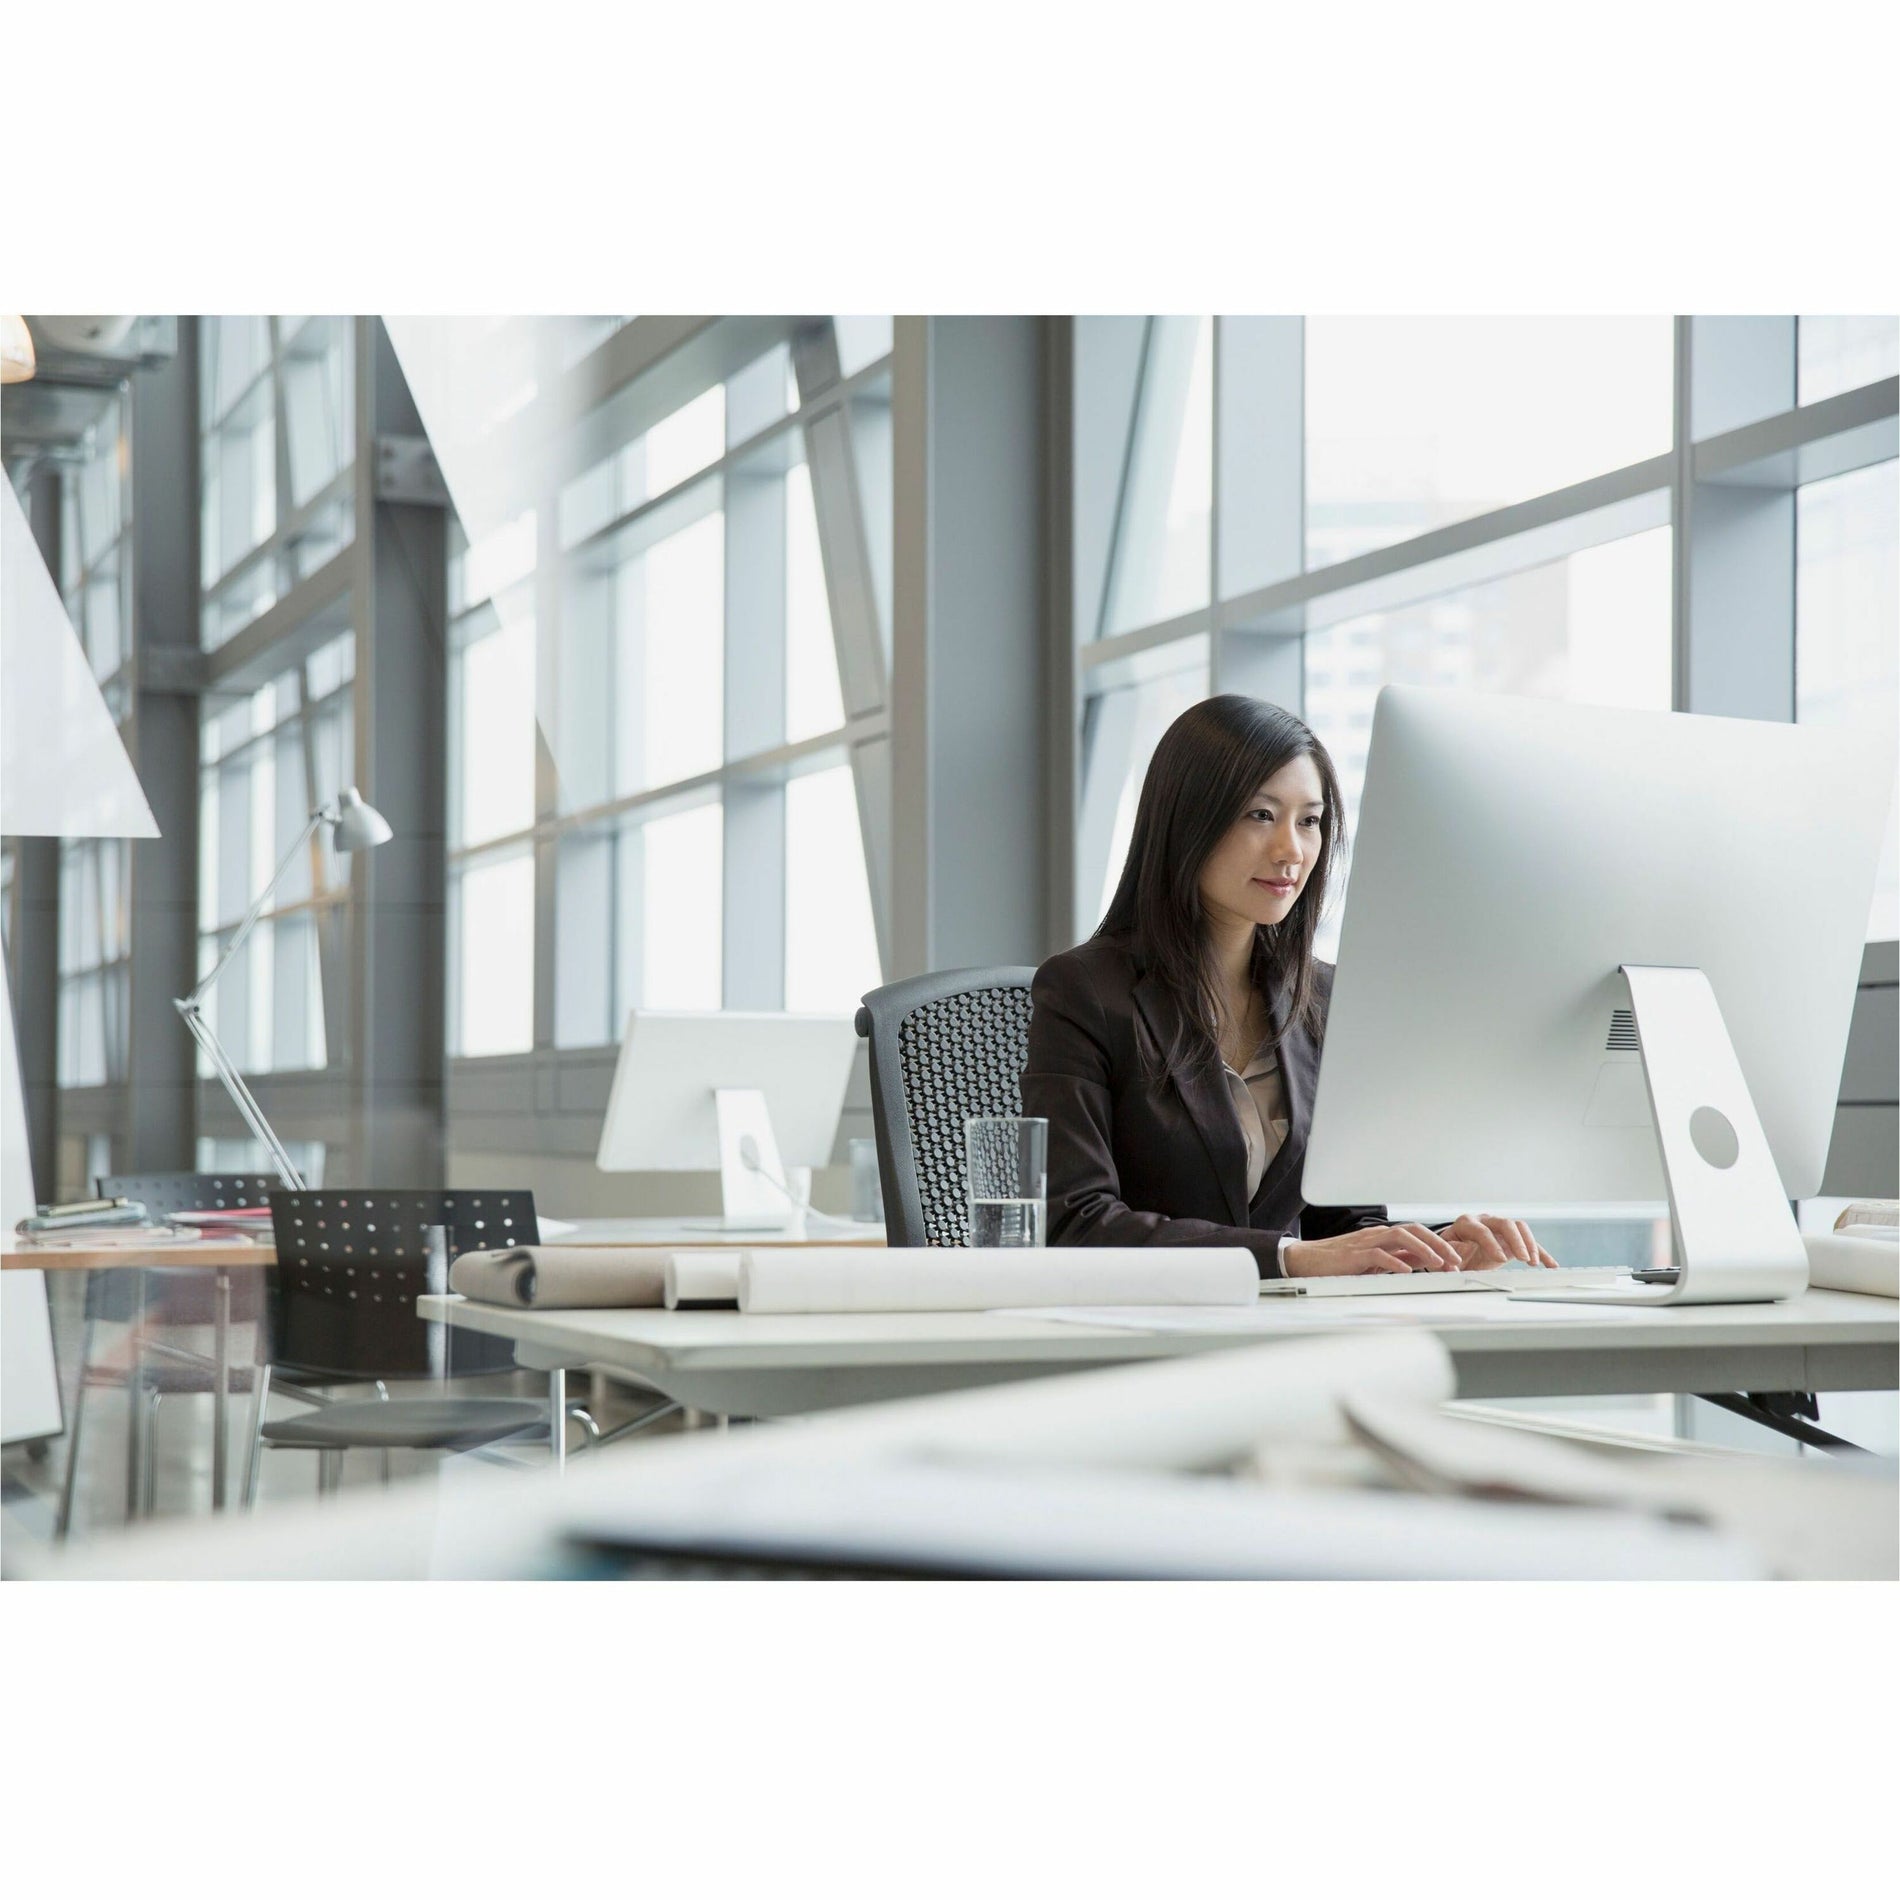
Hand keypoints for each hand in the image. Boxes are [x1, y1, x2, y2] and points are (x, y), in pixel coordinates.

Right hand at [1283, 1224, 1462, 1277]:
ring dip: (1422, 1250)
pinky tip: (1407, 1272)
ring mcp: (1364, 1243)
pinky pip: (1378, 1255)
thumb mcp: (1372, 1261)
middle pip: (1412, 1230)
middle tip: (1454, 1260)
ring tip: (1438, 1263)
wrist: (1304, 1261)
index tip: (1453, 1260)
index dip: (1437, 1244)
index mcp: (1381, 1236)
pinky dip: (1395, 1262)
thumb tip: (1421, 1262)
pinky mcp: (1353, 1256)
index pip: (1415, 1234)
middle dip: (1437, 1244)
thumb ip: (1395, 1259)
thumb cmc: (1336, 1263)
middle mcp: (1376, 1235)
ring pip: (1399, 1237)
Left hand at [1441, 1212, 1558, 1268]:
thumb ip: (1449, 1254)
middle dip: (1516, 1240)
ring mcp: (1499, 1228)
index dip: (1491, 1243)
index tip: (1500, 1258)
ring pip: (1519, 1228)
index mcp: (1466, 1223)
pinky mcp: (1510, 1239)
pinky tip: (1550, 1265)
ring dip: (1529, 1244)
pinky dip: (1540, 1253)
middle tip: (1523, 1258)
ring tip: (1533, 1262)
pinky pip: (1527, 1242)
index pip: (1481, 1230)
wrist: (1453, 1252)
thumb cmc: (1447, 1253)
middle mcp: (1485, 1220)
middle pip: (1505, 1223)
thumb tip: (1457, 1255)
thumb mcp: (1442, 1254)